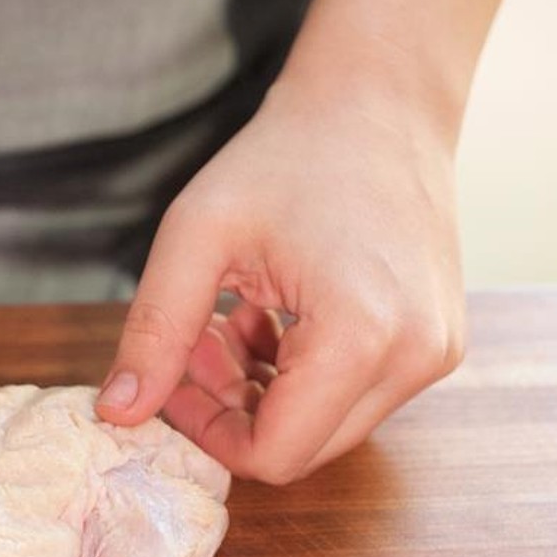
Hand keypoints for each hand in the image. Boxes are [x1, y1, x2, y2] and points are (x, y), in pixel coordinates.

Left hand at [96, 77, 465, 482]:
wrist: (379, 101)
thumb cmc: (287, 155)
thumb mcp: (197, 237)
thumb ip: (155, 332)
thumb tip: (117, 415)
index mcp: (360, 337)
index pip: (273, 455)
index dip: (207, 431)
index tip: (173, 376)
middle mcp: (415, 358)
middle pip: (303, 450)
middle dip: (235, 410)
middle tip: (201, 339)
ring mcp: (436, 353)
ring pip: (328, 427)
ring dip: (267, 393)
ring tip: (237, 318)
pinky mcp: (439, 343)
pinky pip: (358, 395)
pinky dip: (305, 375)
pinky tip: (277, 316)